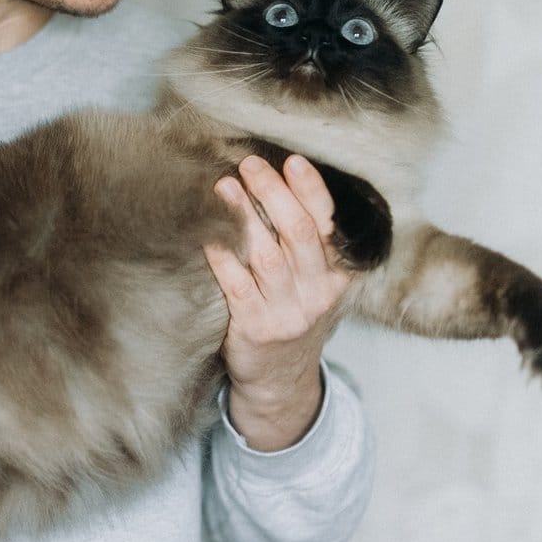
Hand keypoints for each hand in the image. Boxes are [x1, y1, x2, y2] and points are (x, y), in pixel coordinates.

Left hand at [203, 155, 350, 450]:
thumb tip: (276, 180)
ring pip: (268, 256)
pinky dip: (222, 258)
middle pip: (299, 233)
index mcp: (335, 275)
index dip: (311, 189)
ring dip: (244, 217)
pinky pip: (237, 287)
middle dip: (274, 192)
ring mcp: (288, 313)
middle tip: (249, 164)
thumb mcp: (312, 283)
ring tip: (224, 186)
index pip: (327, 223)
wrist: (281, 382)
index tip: (292, 160)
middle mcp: (317, 293)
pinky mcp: (256, 330)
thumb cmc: (290, 316)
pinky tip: (206, 236)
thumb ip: (304, 243)